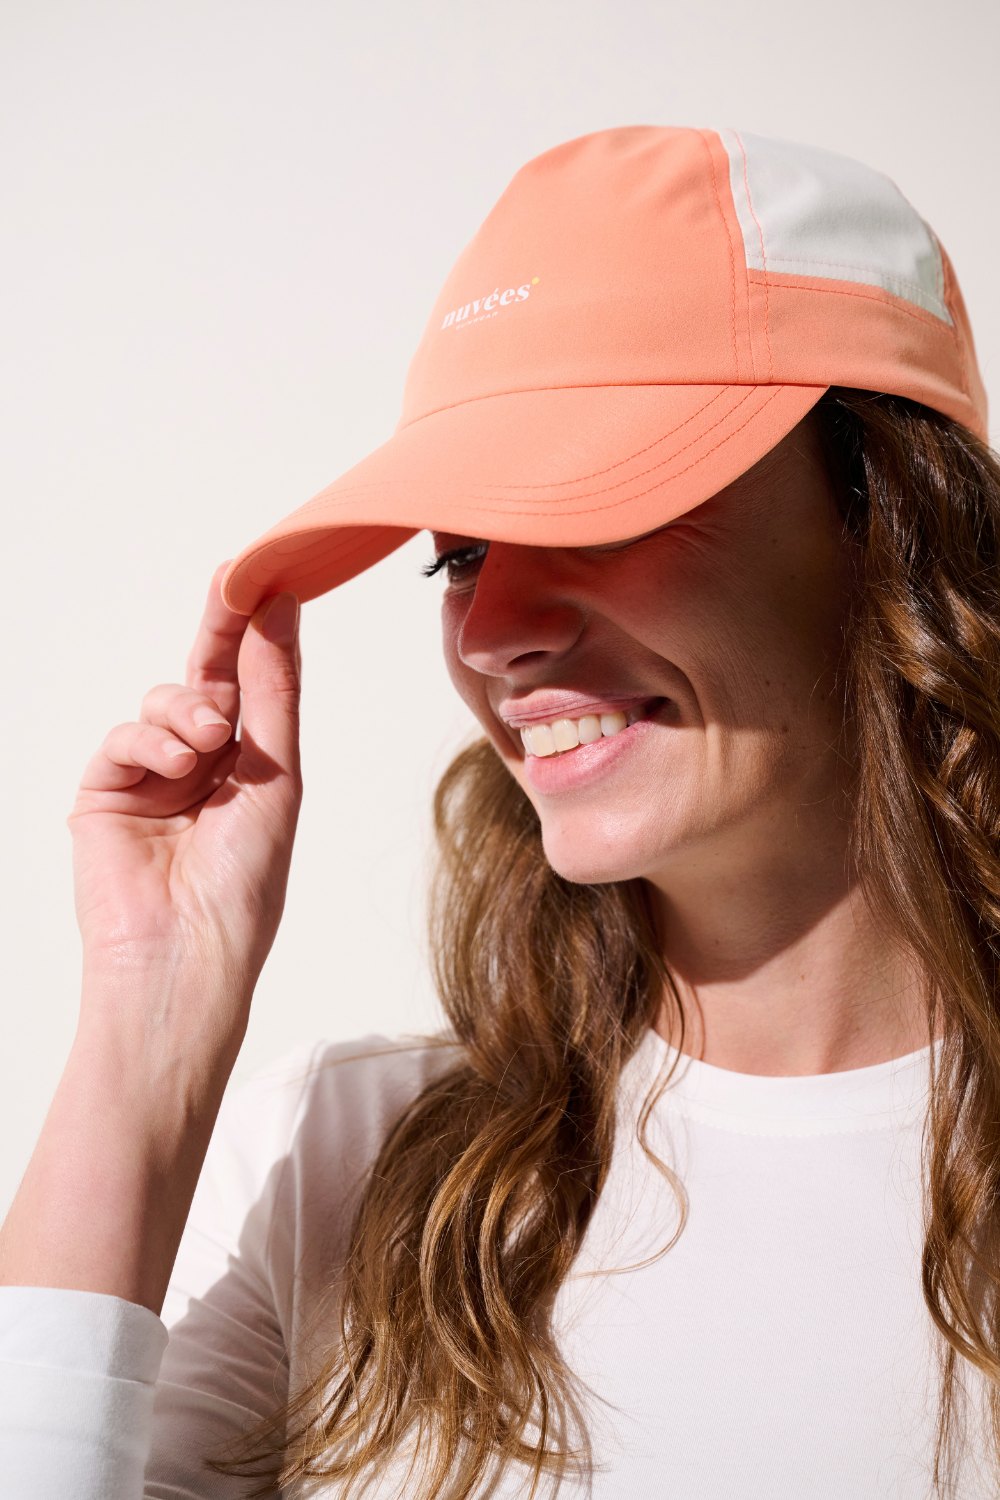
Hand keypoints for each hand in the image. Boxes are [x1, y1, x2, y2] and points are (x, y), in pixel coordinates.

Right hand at [66, 562, 302, 1060]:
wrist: (187, 954)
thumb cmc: (244, 885)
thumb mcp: (276, 775)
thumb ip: (273, 692)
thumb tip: (281, 610)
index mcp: (251, 767)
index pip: (251, 685)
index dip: (254, 633)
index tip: (263, 578)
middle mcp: (202, 767)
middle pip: (206, 677)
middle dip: (219, 633)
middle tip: (229, 586)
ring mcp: (151, 779)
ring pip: (164, 701)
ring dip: (190, 710)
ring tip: (210, 743)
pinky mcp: (105, 794)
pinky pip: (125, 736)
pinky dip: (151, 741)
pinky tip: (177, 764)